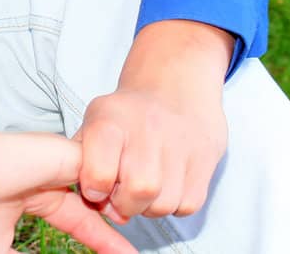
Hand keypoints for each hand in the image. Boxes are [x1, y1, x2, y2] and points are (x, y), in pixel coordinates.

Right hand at [0, 88, 136, 253]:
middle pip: (95, 207)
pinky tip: (140, 208)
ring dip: (128, 206)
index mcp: (29, 198)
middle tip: (138, 253)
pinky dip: (125, 188)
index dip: (102, 241)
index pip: (78, 222)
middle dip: (118, 232)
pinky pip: (107, 171)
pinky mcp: (63, 155)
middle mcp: (46, 178)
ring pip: (106, 185)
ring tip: (145, 234)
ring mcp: (55, 164)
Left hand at [73, 20, 233, 223]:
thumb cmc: (127, 113)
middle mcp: (148, 127)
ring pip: (164, 204)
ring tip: (145, 186)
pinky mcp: (206, 157)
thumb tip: (96, 202)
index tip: (97, 187)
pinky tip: (167, 183)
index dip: (94, 191)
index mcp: (111, 118)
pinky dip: (174, 204)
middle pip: (137, 191)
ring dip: (150, 207)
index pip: (98, 174)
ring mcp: (181, 142)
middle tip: (122, 194)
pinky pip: (187, 205)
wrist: (174, 82)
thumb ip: (83, 161)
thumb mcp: (94, 122)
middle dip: (125, 205)